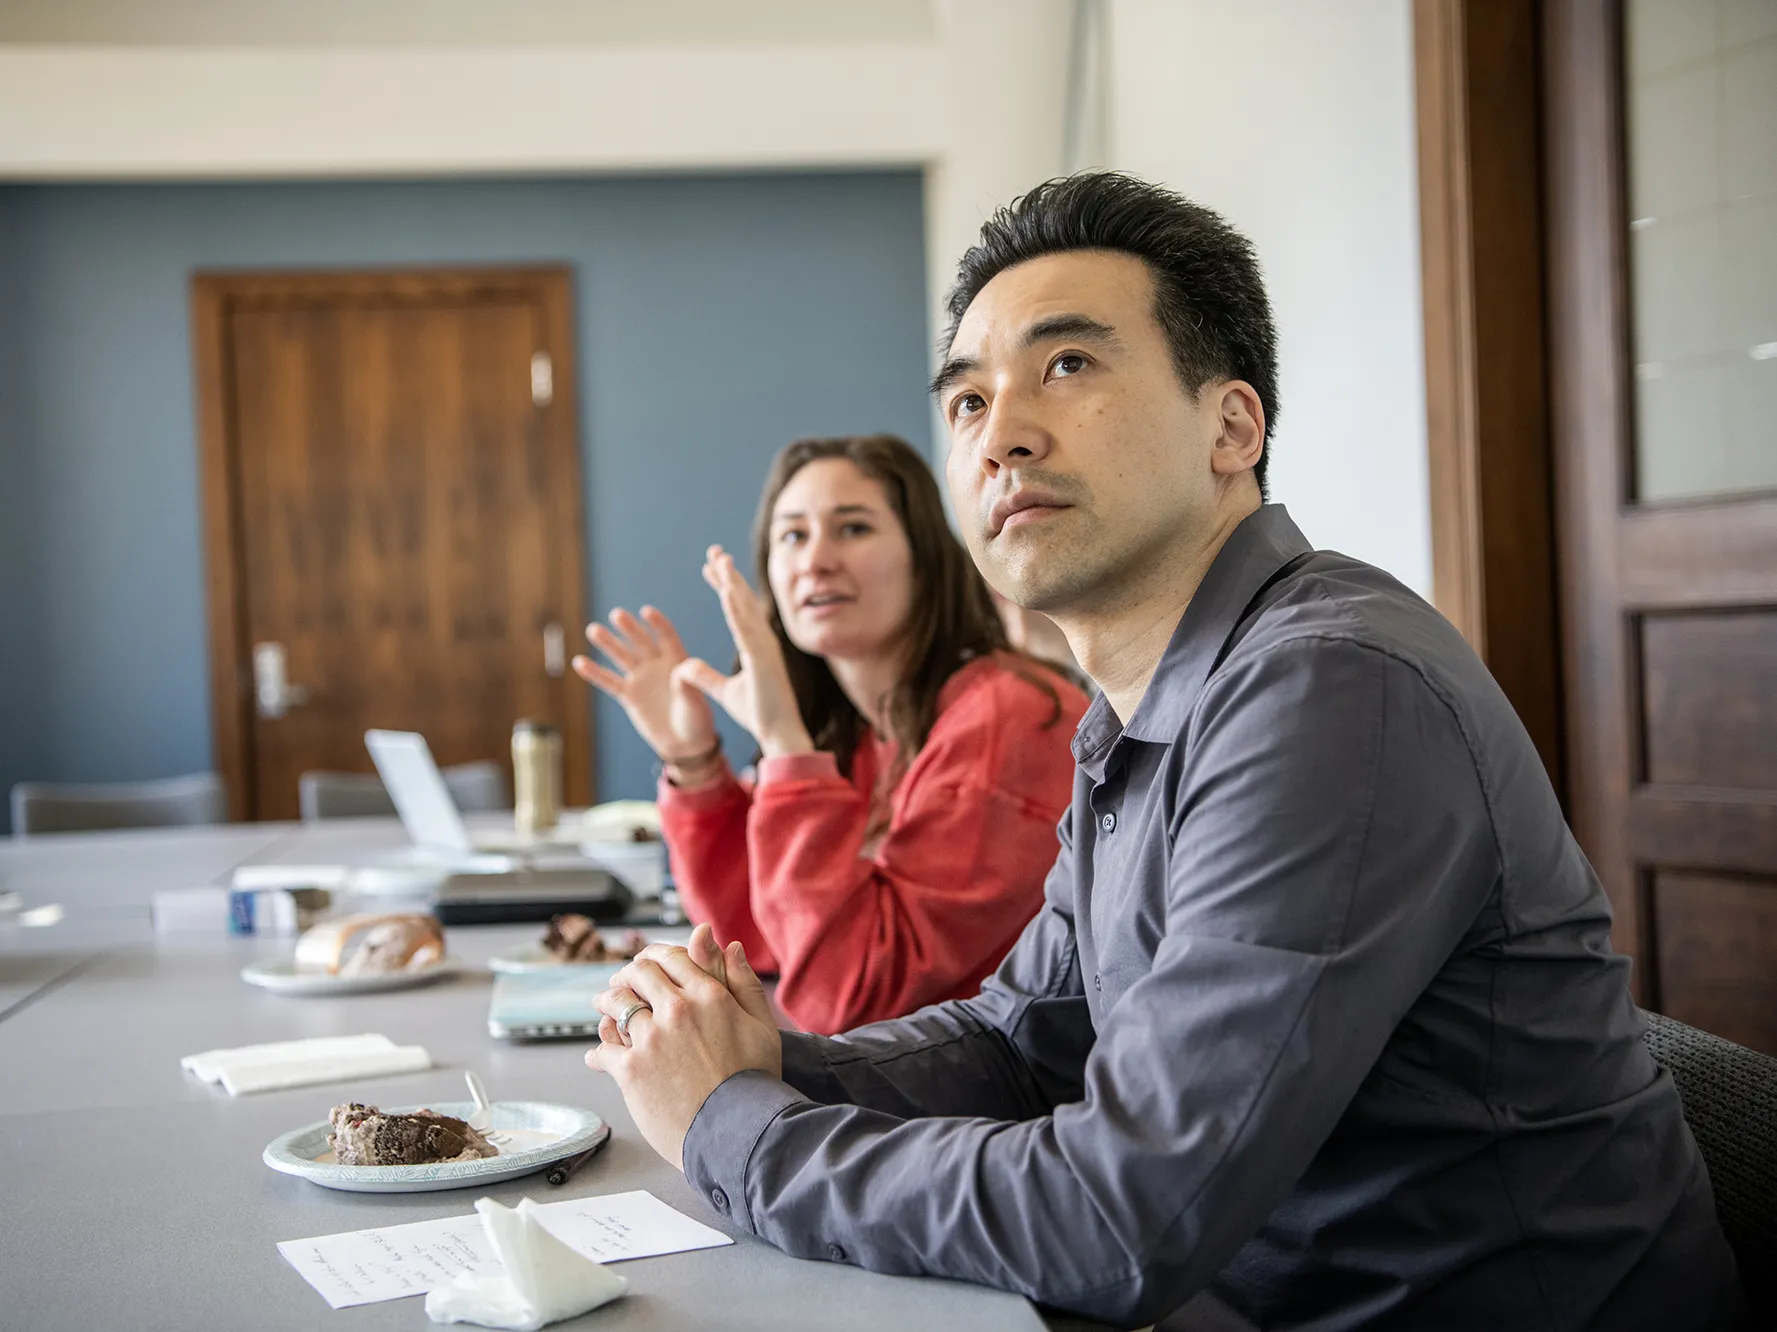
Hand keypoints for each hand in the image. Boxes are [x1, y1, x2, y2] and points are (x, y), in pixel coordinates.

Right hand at [572, 606, 718, 764]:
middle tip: (616, 614)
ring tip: (593, 629)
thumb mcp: (696, 703)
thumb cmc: (696, 720)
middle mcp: (657, 665)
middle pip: (641, 642)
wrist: (684, 743)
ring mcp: (641, 679)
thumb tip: (680, 671)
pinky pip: (609, 682)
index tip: (646, 611)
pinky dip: (595, 673)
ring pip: (622, 657)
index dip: (658, 625)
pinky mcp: (629, 695)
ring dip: (608, 643)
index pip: (667, 637)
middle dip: (629, 629)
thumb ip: (688, 687)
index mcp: (678, 661)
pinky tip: (579, 661)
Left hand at [585, 925, 782, 1171]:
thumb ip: (744, 983)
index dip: (656, 956)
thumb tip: (732, 946)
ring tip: (602, 1006)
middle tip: (621, 981)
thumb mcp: (762, 1026)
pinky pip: (603, 1050)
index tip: (648, 962)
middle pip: (639, 974)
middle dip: (628, 974)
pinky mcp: (630, 1069)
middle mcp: (677, 1009)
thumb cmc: (755, 1082)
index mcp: (709, 995)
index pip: (672, 958)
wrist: (737, 1130)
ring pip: (616, 1004)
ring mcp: (651, 1038)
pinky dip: (598, 1052)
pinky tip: (596, 1056)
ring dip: (606, 1001)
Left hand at [674, 546, 813, 758]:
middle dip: (728, 575)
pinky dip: (736, 610)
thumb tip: (683, 666)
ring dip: (733, 583)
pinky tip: (726, 591)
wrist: (779, 734)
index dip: (723, 585)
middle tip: (714, 551)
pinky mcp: (763, 660)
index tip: (710, 566)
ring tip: (720, 560)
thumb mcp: (725, 691)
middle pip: (742, 601)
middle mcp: (762, 641)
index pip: (735, 609)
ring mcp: (764, 649)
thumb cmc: (760, 713)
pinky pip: (746, 631)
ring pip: (745, 609)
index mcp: (755, 646)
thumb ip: (704, 677)